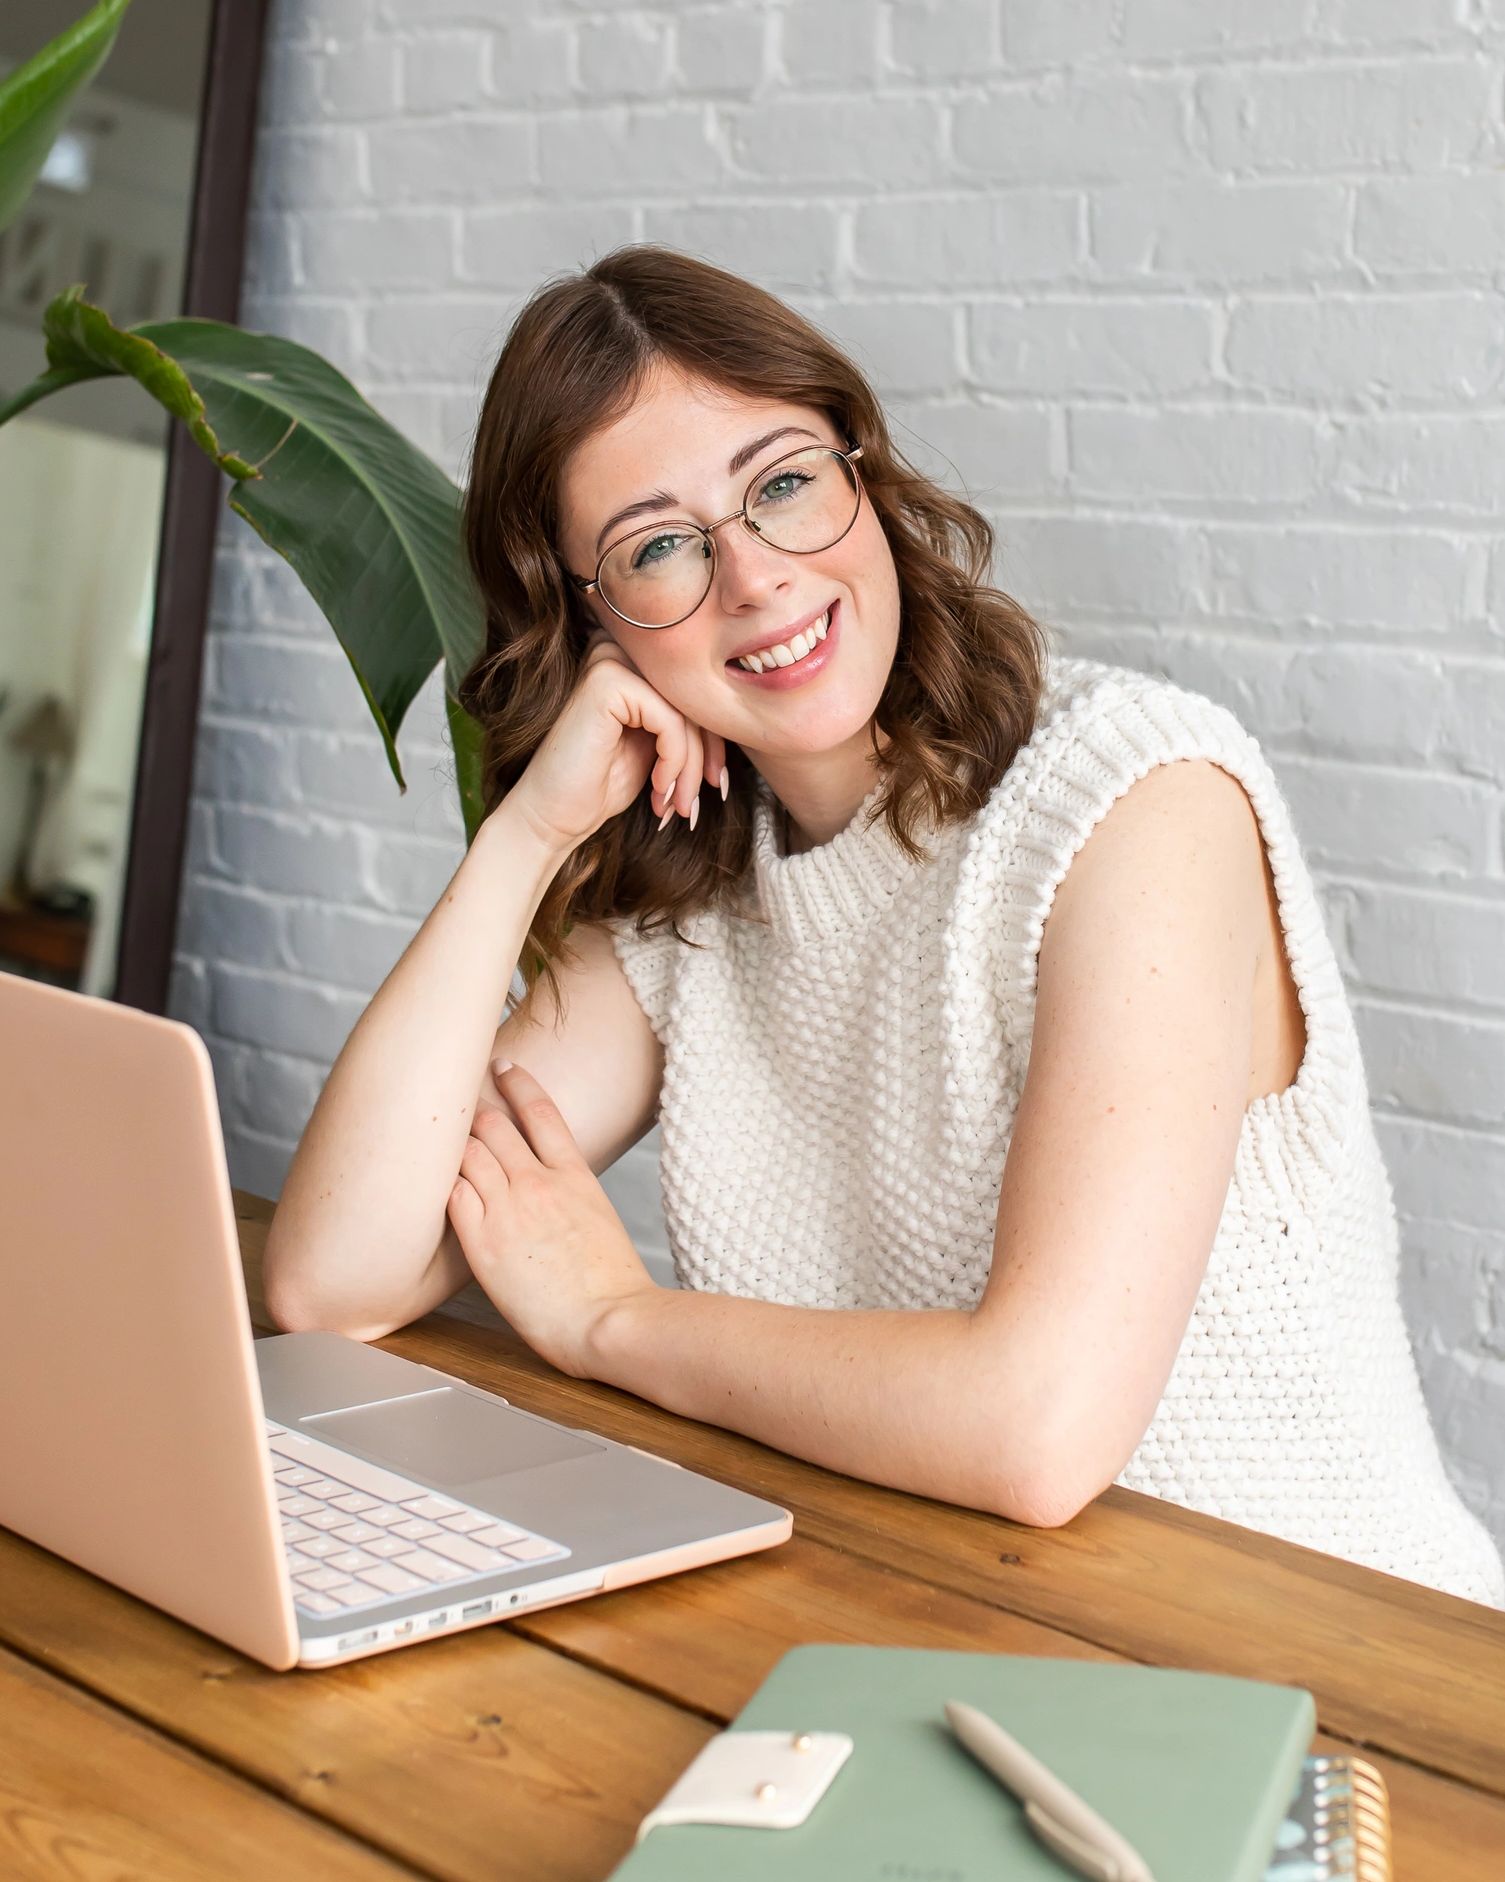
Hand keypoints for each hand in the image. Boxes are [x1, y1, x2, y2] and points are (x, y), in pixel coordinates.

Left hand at [446, 1061, 656, 1376]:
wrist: (607, 1319)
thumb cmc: (612, 1285)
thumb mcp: (599, 1220)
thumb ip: (570, 1195)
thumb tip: (550, 1191)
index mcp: (574, 1175)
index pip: (540, 1110)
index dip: (517, 1081)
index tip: (501, 1066)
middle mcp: (538, 1182)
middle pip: (493, 1124)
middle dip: (472, 1110)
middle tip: (453, 1103)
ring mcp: (509, 1209)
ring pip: (466, 1154)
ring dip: (450, 1145)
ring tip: (431, 1141)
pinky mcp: (483, 1242)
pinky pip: (451, 1196)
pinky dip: (441, 1185)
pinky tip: (429, 1186)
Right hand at [507, 624, 731, 856]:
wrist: (551, 816)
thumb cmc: (599, 786)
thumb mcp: (655, 750)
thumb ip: (685, 725)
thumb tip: (736, 722)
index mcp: (629, 665)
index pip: (692, 693)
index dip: (713, 742)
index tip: (716, 785)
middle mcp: (618, 653)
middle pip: (693, 700)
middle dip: (705, 759)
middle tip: (694, 804)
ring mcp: (610, 661)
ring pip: (686, 714)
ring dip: (690, 769)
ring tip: (677, 805)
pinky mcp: (608, 681)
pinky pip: (670, 721)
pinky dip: (674, 762)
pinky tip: (658, 790)